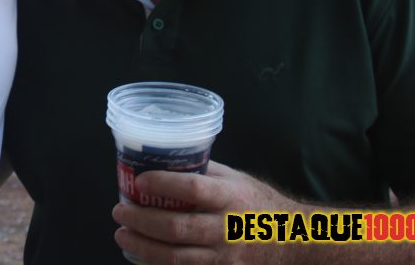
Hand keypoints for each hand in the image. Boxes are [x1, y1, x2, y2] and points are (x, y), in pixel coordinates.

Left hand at [112, 161, 299, 264]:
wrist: (295, 242)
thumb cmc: (260, 204)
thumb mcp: (237, 179)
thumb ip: (203, 172)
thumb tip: (163, 160)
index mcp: (232, 197)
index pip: (193, 189)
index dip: (162, 185)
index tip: (139, 181)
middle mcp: (229, 229)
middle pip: (178, 228)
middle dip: (141, 221)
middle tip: (119, 212)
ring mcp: (226, 258)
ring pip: (177, 258)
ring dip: (143, 247)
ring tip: (122, 235)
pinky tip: (141, 256)